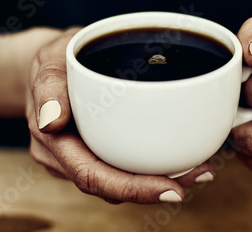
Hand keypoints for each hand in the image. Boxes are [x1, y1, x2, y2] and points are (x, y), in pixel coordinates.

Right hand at [23, 27, 215, 203]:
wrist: (49, 65)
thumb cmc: (53, 60)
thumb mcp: (50, 60)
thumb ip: (49, 86)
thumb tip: (51, 121)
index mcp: (54, 143)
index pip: (92, 177)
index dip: (131, 189)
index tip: (171, 190)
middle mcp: (67, 158)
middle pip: (113, 185)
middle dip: (157, 188)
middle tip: (202, 173)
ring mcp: (81, 156)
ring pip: (120, 178)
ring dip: (159, 178)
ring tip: (200, 167)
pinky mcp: (96, 148)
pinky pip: (122, 163)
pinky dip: (150, 163)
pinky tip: (179, 153)